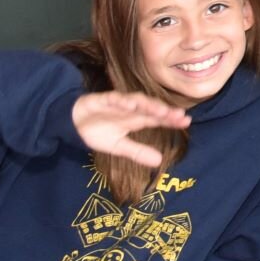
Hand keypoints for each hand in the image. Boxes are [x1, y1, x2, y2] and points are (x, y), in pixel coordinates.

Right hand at [71, 93, 190, 167]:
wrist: (74, 122)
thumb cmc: (99, 131)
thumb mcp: (118, 146)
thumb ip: (137, 152)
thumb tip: (160, 161)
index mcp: (136, 119)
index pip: (157, 119)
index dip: (171, 120)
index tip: (186, 122)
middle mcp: (131, 109)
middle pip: (150, 109)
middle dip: (164, 111)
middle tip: (178, 116)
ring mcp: (117, 103)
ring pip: (135, 101)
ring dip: (147, 104)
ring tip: (160, 110)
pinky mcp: (101, 100)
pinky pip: (113, 99)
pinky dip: (121, 101)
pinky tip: (129, 104)